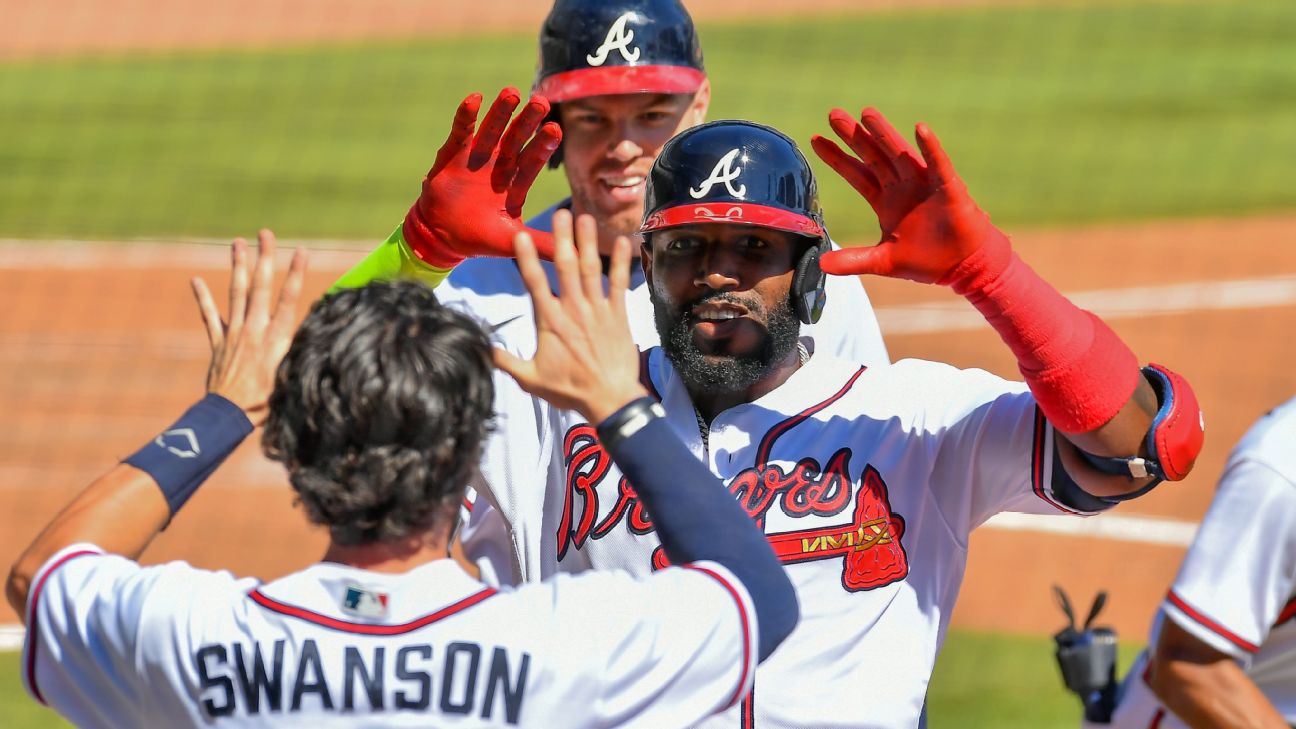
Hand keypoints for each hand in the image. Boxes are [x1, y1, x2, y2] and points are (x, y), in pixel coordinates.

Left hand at [191, 230, 307, 423]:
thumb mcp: (292, 378)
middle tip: (265, 233)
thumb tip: (319, 335)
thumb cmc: (267, 404)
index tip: (301, 250)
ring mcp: (234, 335)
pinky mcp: (219, 344)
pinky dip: (203, 298)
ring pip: (236, 294)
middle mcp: (254, 331)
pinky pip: (210, 317)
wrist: (228, 418)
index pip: (288, 300)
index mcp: (275, 339)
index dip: (295, 274)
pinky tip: (195, 279)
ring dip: (238, 266)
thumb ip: (300, 353)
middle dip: (264, 258)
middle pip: (260, 288)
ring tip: (237, 242)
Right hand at [404, 87, 561, 268]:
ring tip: (512, 93)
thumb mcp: (512, 240)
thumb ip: (542, 243)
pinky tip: (475, 99)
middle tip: (542, 102)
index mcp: (516, 182)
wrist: (442, 237)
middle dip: (528, 121)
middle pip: (517, 138)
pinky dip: (466, 117)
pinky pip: (461, 132)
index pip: (534, 159)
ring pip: (492, 130)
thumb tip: (575, 253)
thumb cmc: (479, 236)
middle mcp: (500, 164)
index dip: (543, 145)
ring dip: (500, 112)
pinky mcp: (453, 155)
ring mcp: (477, 157)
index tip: (556, 130)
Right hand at [493, 209, 647, 423]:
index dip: (526, 258)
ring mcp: (597, 310)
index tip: (520, 235)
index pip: (534, 283)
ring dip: (588, 242)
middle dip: (561, 238)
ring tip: (585, 217)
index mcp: (550, 321)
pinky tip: (625, 242)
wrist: (610, 400)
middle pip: (565, 267)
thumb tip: (480, 349)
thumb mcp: (531, 379)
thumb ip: (505, 361)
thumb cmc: (570, 390)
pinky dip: (622, 263)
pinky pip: (619, 284)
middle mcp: (573, 310)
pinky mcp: (619, 315)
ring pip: (591, 269)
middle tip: (558, 213)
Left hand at [810, 107, 1008, 285]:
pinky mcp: (948, 189)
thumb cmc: (928, 260)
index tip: (816, 140)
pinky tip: (920, 129)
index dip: (837, 158)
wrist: (965, 266)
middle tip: (833, 114)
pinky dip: (931, 148)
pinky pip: (938, 165)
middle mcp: (902, 187)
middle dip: (854, 136)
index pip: (856, 174)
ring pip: (900, 153)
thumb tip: (822, 263)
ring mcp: (924, 184)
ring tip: (867, 113)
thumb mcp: (884, 261)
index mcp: (886, 201)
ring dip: (884, 133)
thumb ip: (854, 260)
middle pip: (872, 156)